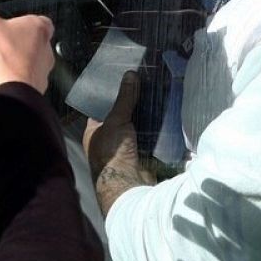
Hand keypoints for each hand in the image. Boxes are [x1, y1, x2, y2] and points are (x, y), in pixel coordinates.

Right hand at [0, 0, 53, 100]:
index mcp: (36, 31)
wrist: (8, 100)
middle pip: (32, 46)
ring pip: (21, 69)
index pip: (41, 23)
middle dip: (16, 44)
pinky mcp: (24, 98)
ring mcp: (35, 78)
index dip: (28, 22)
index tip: (14, 21)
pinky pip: (5, 90)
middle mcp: (42, 54)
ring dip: (5, 67)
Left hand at [84, 71, 149, 215]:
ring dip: (147, 114)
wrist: (128, 186)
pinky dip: (156, 127)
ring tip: (160, 92)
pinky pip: (150, 136)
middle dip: (134, 103)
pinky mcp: (142, 154)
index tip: (128, 78)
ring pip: (138, 125)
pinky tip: (166, 112)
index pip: (102, 106)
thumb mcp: (116, 121)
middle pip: (122, 115)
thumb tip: (130, 74)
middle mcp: (108, 139)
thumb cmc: (113, 153)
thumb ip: (124, 99)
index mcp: (94, 130)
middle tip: (148, 82)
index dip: (114, 93)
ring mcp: (126, 147)